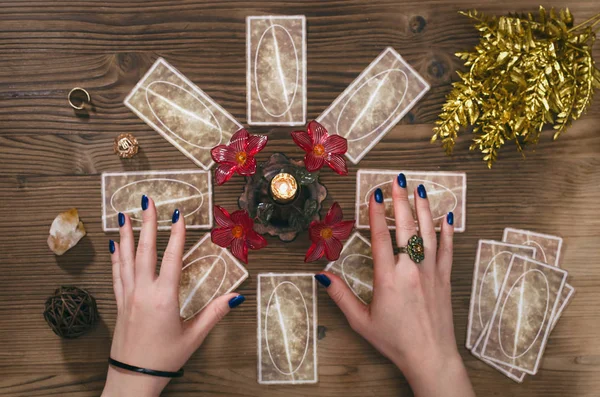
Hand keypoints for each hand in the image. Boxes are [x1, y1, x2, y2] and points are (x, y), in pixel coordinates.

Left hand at [102, 196, 244, 396]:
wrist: (133, 376)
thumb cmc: (164, 358)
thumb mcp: (194, 336)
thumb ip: (215, 313)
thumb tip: (237, 296)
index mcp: (164, 298)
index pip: (171, 258)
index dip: (176, 234)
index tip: (177, 214)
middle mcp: (143, 292)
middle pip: (145, 250)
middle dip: (147, 223)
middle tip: (146, 201)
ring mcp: (128, 296)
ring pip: (126, 259)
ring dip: (126, 235)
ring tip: (124, 215)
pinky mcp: (120, 303)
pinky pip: (116, 274)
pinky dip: (116, 257)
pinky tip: (114, 246)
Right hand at [317, 176, 473, 396]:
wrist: (430, 356)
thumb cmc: (394, 340)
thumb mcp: (361, 320)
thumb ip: (341, 296)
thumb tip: (322, 275)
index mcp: (388, 278)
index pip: (380, 236)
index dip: (377, 212)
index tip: (375, 193)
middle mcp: (410, 269)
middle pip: (405, 227)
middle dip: (401, 200)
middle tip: (398, 179)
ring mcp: (431, 272)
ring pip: (428, 232)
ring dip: (424, 208)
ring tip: (419, 188)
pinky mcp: (444, 278)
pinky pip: (447, 248)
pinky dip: (447, 230)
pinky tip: (447, 216)